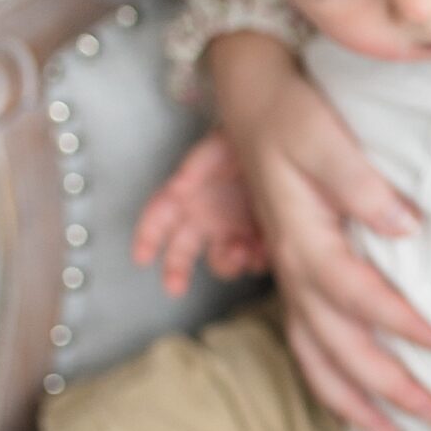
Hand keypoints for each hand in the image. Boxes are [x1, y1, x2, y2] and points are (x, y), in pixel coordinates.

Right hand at [133, 132, 269, 294]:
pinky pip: (253, 259)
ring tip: (242, 251)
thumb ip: (199, 162)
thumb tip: (178, 185)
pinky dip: (256, 260)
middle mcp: (206, 217)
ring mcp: (232, 231)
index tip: (141, 258)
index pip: (159, 215)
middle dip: (175, 270)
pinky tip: (264, 248)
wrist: (289, 150)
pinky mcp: (260, 238)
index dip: (147, 236)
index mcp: (189, 194)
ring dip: (227, 262)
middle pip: (182, 251)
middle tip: (175, 288)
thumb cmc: (248, 142)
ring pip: (220, 261)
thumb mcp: (222, 143)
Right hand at [210, 34, 430, 430]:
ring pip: (315, 359)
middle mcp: (293, 271)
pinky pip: (307, 346)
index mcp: (304, 242)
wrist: (252, 101)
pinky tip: (360, 402)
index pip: (360, 297)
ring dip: (354, 404)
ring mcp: (289, 279)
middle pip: (338, 348)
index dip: (405, 326)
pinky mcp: (294, 277)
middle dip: (386, 389)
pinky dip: (330, 383)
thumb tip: (406, 227)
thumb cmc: (292, 116)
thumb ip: (364, 185)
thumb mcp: (325, 139)